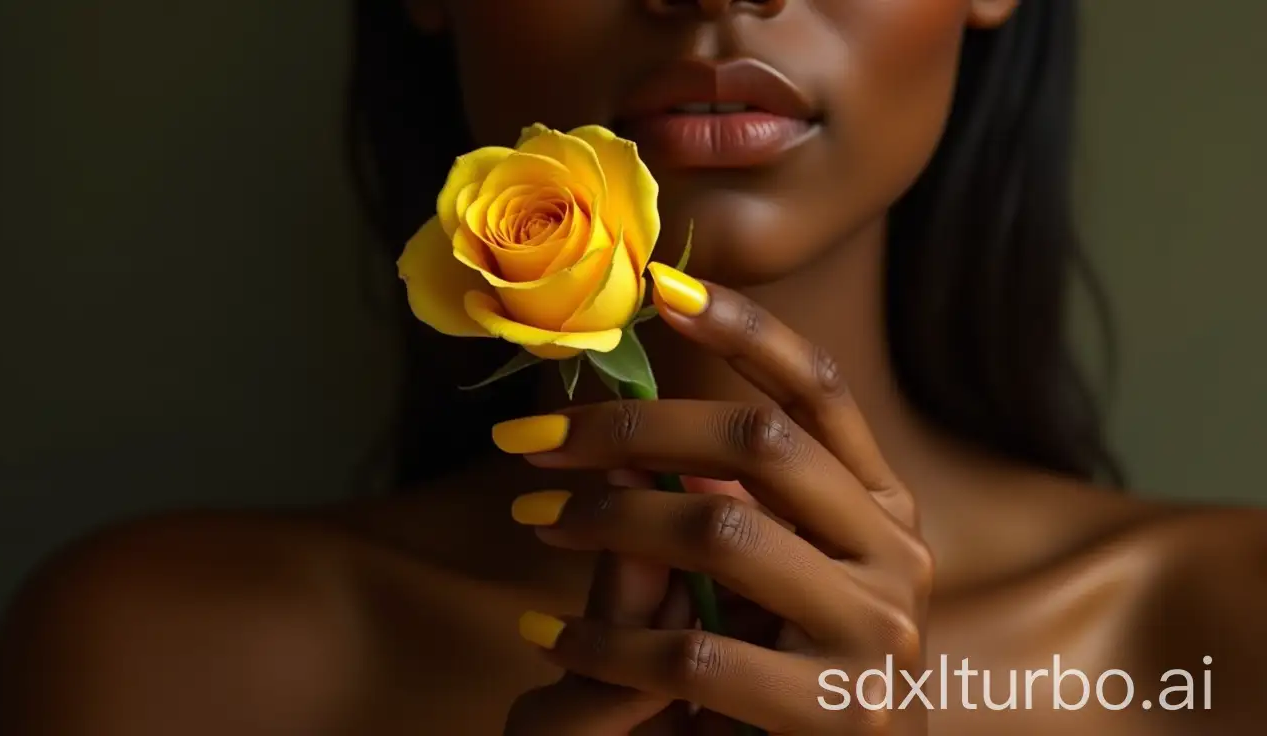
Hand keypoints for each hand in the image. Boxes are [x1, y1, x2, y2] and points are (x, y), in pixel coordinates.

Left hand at [502, 266, 932, 734]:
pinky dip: (602, 641)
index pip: (818, 390)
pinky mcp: (843, 713)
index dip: (743, 327)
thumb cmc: (777, 681)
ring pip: (719, 529)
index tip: (658, 283)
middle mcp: (898, 556)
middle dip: (632, 424)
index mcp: (881, 511)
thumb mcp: (757, 582)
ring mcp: (881, 634)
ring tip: (538, 524)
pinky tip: (549, 638)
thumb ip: (719, 506)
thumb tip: (630, 433)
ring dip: (608, 517)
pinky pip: (692, 651)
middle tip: (534, 438)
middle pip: (758, 442)